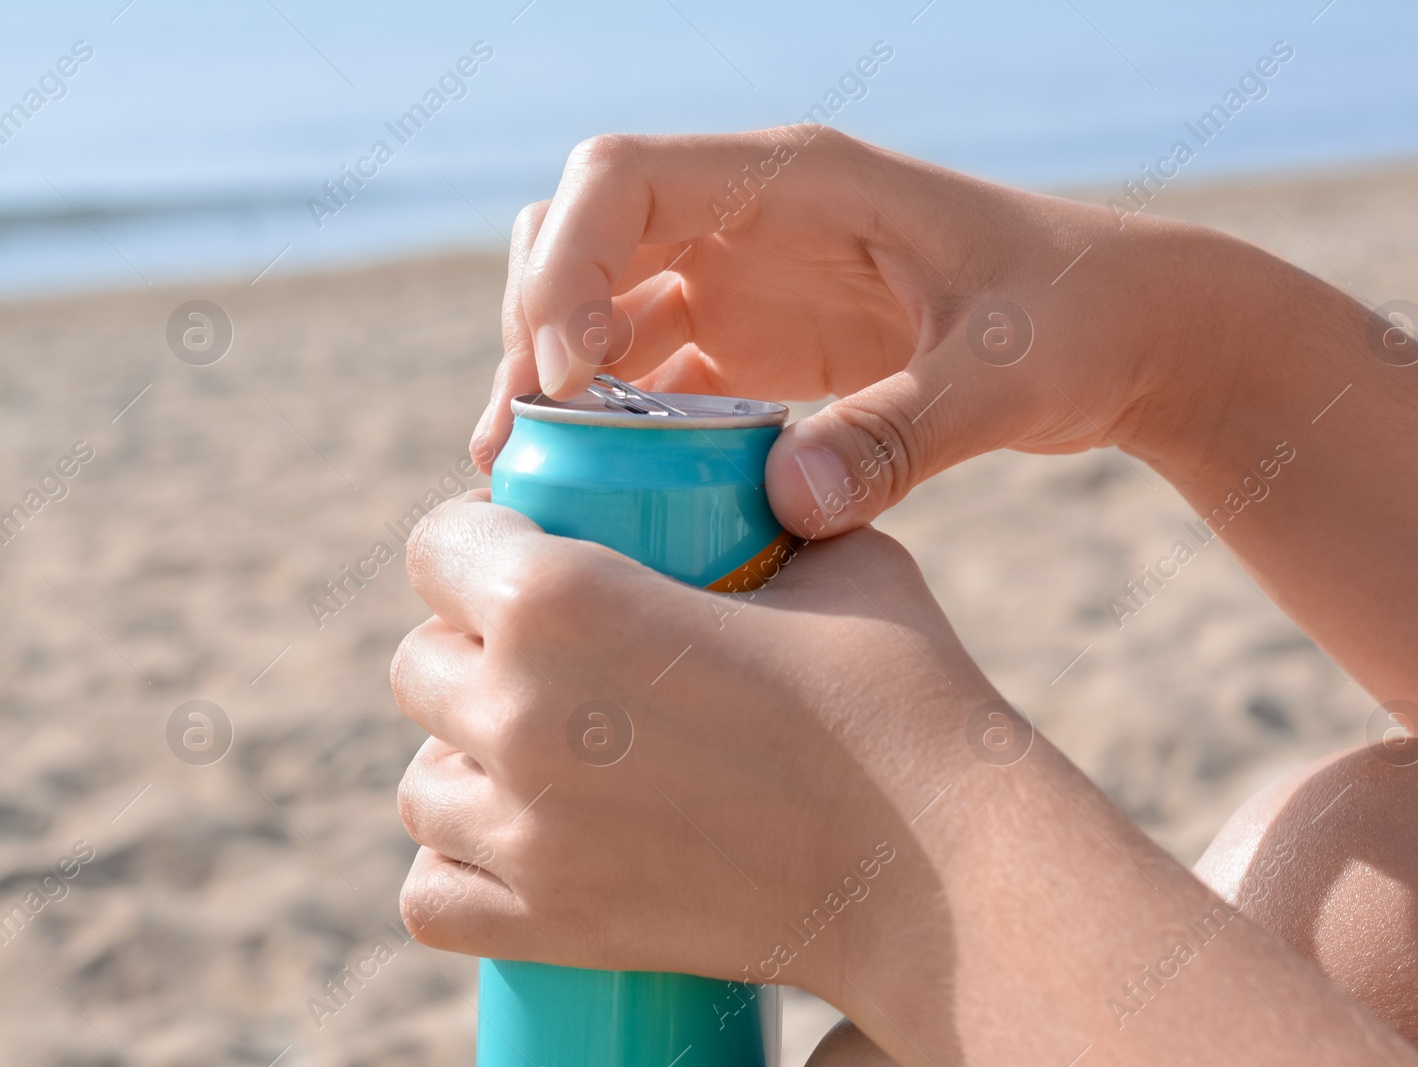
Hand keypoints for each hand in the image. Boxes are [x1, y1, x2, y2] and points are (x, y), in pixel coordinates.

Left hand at [391, 491, 989, 1004]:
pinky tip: (521, 843)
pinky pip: (430, 896)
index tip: (526, 554)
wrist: (939, 866)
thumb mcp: (831, 559)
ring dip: (464, 761)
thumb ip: (764, 513)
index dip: (477, 539)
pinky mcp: (548, 927)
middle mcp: (517, 712)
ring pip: (420, 784)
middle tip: (553, 659)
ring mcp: (523, 833)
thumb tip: (755, 488)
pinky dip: (460, 869)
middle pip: (417, 664)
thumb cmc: (897, 694)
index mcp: (562, 596)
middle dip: (471, 649)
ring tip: (543, 755)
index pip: (436, 544)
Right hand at [471, 126, 1240, 538]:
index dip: (563, 264)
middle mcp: (751, 219)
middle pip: (582, 238)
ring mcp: (749, 281)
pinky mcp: (764, 347)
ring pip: (605, 311)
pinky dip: (620, 430)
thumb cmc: (1079, 317)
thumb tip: (786, 504)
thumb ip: (902, 434)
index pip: (621, 176)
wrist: (1125, 329)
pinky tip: (605, 499)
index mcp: (796, 181)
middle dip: (536, 329)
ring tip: (529, 484)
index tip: (569, 377)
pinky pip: (658, 378)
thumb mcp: (1004, 374)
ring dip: (560, 388)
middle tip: (527, 445)